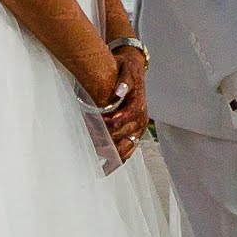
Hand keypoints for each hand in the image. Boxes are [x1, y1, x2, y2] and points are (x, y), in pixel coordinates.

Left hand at [75, 45, 147, 167]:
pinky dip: (118, 159)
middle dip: (111, 141)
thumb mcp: (126, 69)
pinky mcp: (133, 132)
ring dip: (115, 156)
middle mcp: (140, 119)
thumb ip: (123, 81)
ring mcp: (137, 128)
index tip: (104, 127)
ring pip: (128, 147)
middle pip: (127, 136)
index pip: (129, 118)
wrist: (133, 68)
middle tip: (95, 148)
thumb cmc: (126, 69)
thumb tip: (119, 92)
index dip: (117, 124)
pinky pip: (127, 149)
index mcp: (139, 105)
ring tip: (101, 167)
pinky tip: (106, 168)